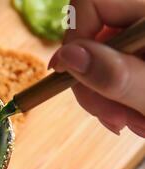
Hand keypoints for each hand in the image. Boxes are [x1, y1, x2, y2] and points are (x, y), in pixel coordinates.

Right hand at [48, 0, 144, 136]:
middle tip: (113, 119)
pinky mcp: (137, 55)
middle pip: (89, 37)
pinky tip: (134, 115)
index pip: (90, 3)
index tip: (71, 78)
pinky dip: (114, 97)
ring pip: (96, 59)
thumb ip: (116, 75)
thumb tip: (65, 56)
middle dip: (90, 84)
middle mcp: (141, 19)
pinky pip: (110, 69)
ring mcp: (139, 38)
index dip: (73, 40)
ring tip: (130, 123)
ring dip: (103, 98)